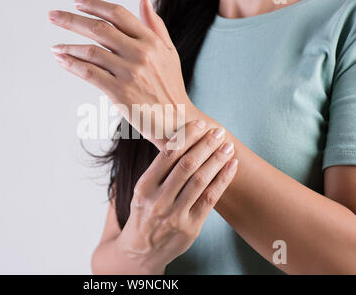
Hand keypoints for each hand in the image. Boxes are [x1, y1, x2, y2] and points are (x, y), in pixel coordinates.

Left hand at [49, 0, 196, 147]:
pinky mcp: (120, 92)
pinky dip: (72, 65)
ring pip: (91, 51)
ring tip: (55, 46)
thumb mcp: (169, 52)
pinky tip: (62, 60)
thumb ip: (156, 25)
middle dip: (71, 20)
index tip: (77, 3)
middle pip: (100, 29)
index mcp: (151, 41)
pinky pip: (89, 73)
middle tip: (52, 16)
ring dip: (68, 46)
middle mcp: (141, 53)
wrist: (177, 121)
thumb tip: (143, 0)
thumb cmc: (171, 87)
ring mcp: (130, 73)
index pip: (118, 14)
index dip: (95, 5)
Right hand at [114, 120, 237, 273]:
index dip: (186, 137)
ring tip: (227, 145)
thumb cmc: (145, 213)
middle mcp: (158, 200)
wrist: (142, 249)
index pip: (167, 155)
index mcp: (144, 186)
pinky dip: (223, 179)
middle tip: (218, 131)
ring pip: (200, 180)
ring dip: (217, 159)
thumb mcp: (141, 191)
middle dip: (205, 144)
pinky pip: (210, 199)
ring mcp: (175, 215)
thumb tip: (182, 139)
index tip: (200, 124)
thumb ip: (159, 170)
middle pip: (187, 165)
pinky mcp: (191, 227)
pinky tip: (231, 166)